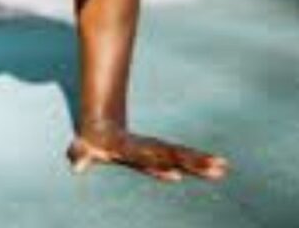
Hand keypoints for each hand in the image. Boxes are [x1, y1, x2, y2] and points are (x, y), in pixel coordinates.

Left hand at [68, 122, 228, 181]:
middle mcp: (145, 148)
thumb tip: (76, 166)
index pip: (146, 157)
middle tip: (215, 168)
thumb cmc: (89, 141)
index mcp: (128, 148)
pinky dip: (197, 164)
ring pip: (180, 156)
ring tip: (222, 169)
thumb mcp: (82, 148)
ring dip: (200, 163)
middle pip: (170, 155)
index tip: (175, 173)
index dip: (158, 164)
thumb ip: (79, 155)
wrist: (101, 126)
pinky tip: (215, 170)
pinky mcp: (160, 154)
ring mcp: (154, 150)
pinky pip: (181, 158)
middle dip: (192, 162)